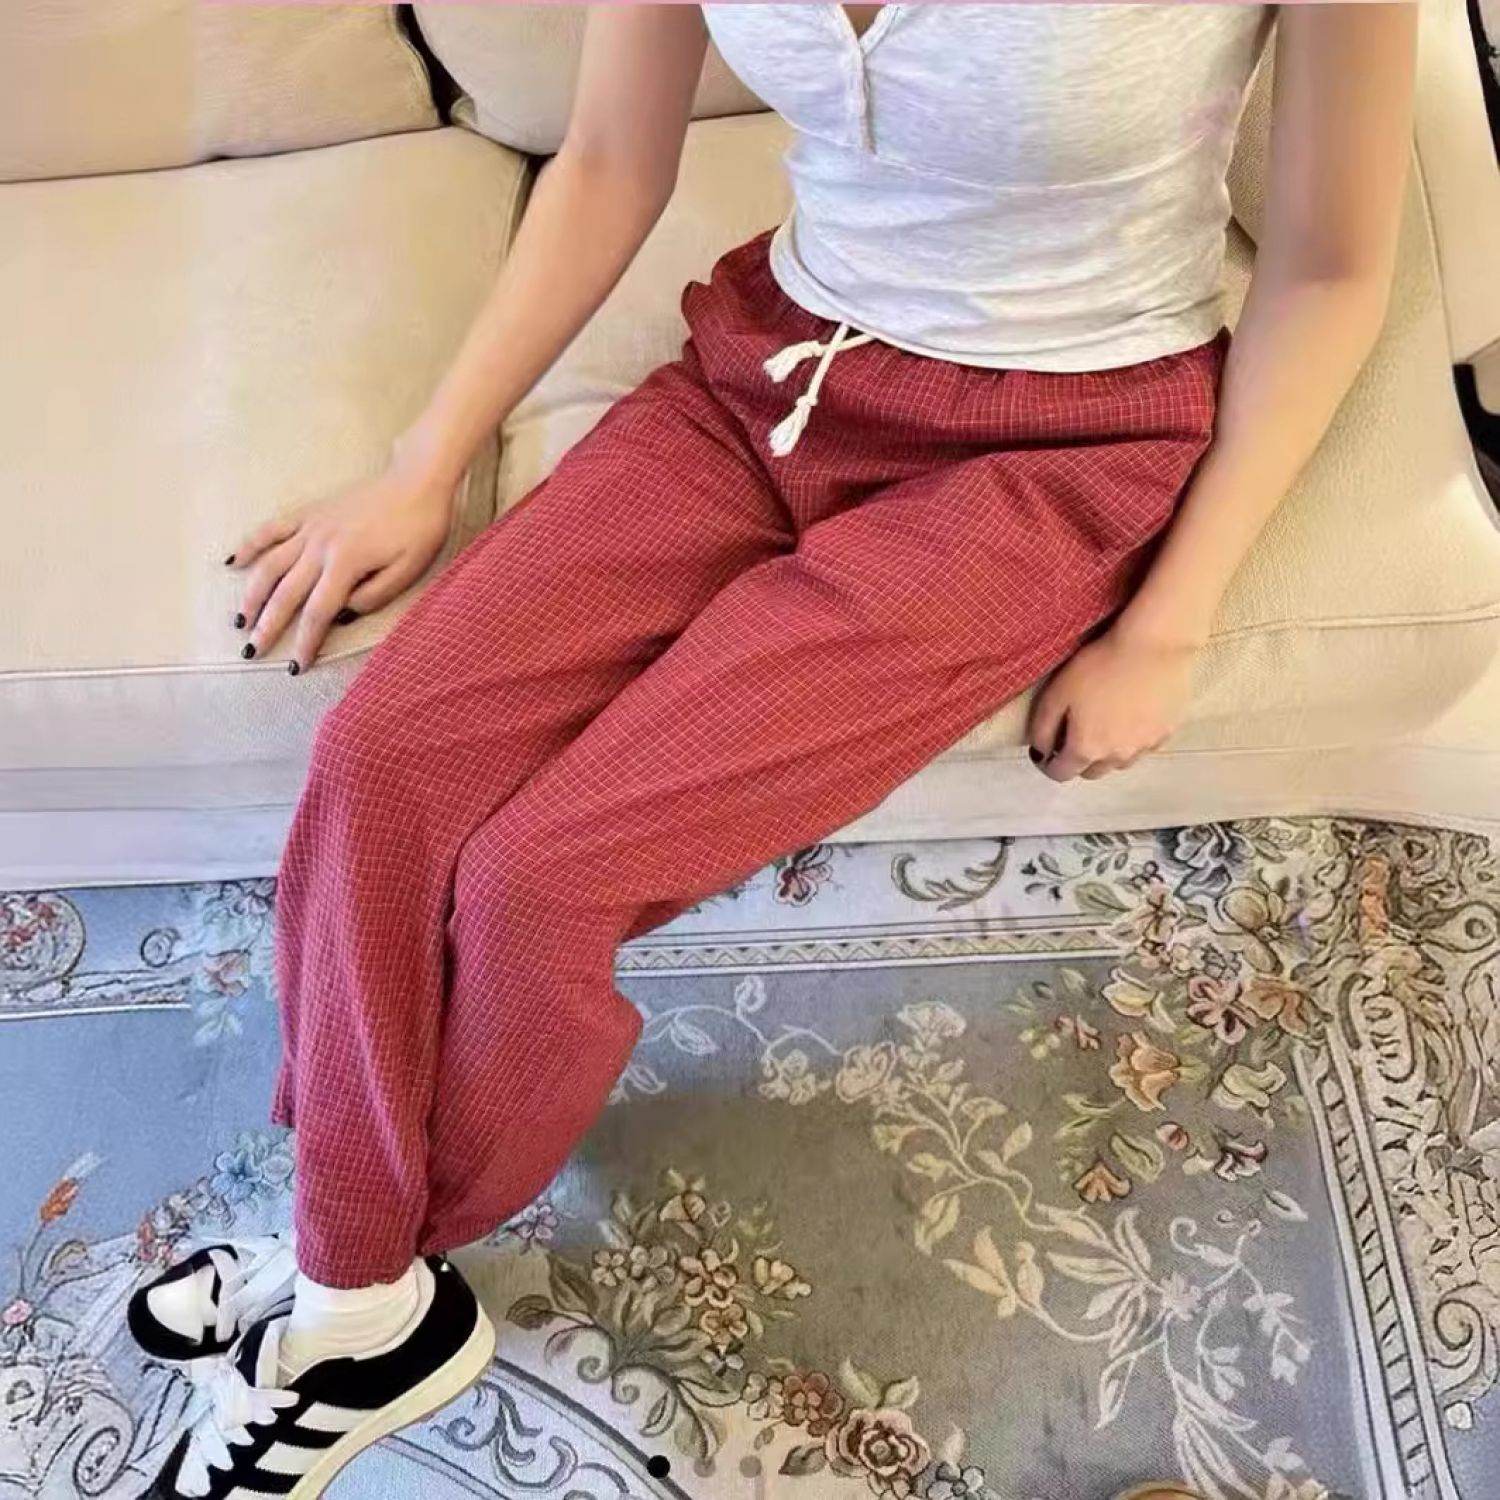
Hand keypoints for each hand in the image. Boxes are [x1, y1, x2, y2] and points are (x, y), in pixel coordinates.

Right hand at [226, 454, 454, 671]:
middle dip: (267, 626)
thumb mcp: (409, 569)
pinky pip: (270, 530)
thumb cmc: (420, 527)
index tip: (296, 665)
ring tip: (240, 620)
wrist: (417, 480)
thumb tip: (342, 613)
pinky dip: (249, 546)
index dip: (305, 642)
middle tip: (251, 652)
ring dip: (251, 594)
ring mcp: (310, 527)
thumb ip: (374, 596)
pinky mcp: (308, 512)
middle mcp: (320, 546)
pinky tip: (232, 563)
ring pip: (270, 565)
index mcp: (347, 563)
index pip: (318, 613)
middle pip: (286, 593)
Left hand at [1026, 628, 1196, 781]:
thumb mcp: (1057, 694)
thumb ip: (1043, 728)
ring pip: (1119, 762)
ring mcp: (1145, 747)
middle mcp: (1117, 756)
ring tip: (1106, 725)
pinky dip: (1133, 740)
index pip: (1061, 773)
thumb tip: (1040, 751)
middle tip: (1075, 735)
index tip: (1046, 751)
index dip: (1048, 764)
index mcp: (1086, 748)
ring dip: (1108, 753)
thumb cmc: (1100, 666)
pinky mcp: (1167, 733)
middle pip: (1092, 772)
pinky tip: (1133, 717)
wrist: (1154, 646)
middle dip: (1079, 760)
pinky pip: (1143, 747)